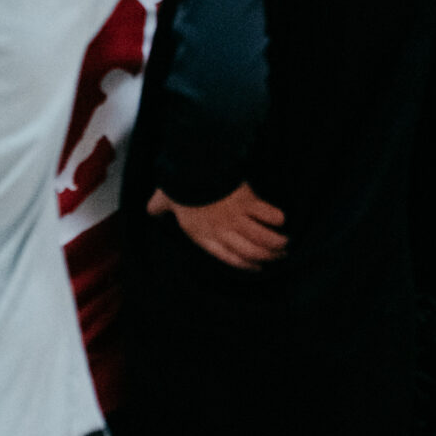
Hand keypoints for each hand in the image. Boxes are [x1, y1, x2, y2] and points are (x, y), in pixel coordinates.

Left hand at [149, 183, 286, 268]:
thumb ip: (157, 209)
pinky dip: (276, 219)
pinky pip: (268, 214)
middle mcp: (223, 231)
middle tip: (277, 257)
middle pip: (250, 252)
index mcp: (204, 236)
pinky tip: (281, 220)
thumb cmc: (178, 185)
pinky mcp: (249, 202)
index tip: (256, 267)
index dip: (245, 265)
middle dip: (266, 257)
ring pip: (262, 238)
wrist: (194, 167)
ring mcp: (238, 218)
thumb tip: (150, 211)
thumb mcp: (163, 200)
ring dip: (276, 243)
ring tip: (285, 244)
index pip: (228, 258)